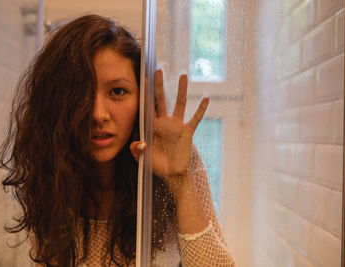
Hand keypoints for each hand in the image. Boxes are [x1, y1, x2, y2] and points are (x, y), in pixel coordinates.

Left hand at [130, 69, 208, 192]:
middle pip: (160, 99)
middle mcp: (164, 122)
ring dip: (181, 90)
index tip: (142, 79)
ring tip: (183, 75)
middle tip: (158, 69)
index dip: (144, 95)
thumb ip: (138, 152)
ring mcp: (176, 125)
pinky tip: (206, 98)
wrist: (173, 174)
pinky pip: (195, 118)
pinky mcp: (187, 131)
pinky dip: (201, 109)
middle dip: (158, 85)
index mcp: (151, 126)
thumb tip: (139, 143)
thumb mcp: (144, 159)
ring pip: (179, 103)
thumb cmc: (158, 166)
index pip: (146, 107)